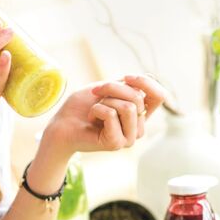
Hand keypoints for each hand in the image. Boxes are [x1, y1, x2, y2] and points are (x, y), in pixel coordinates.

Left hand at [41, 73, 166, 156]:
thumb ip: (127, 85)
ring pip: (128, 106)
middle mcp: (137, 128)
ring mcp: (129, 138)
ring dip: (105, 101)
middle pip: (138, 97)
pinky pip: (112, 114)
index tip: (126, 77)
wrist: (61, 125)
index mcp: (139, 115)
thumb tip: (149, 76)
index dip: (146, 82)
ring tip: (94, 110)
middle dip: (112, 88)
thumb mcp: (106, 89)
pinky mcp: (116, 143)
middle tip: (95, 94)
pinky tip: (90, 119)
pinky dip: (96, 109)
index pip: (158, 96)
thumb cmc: (81, 107)